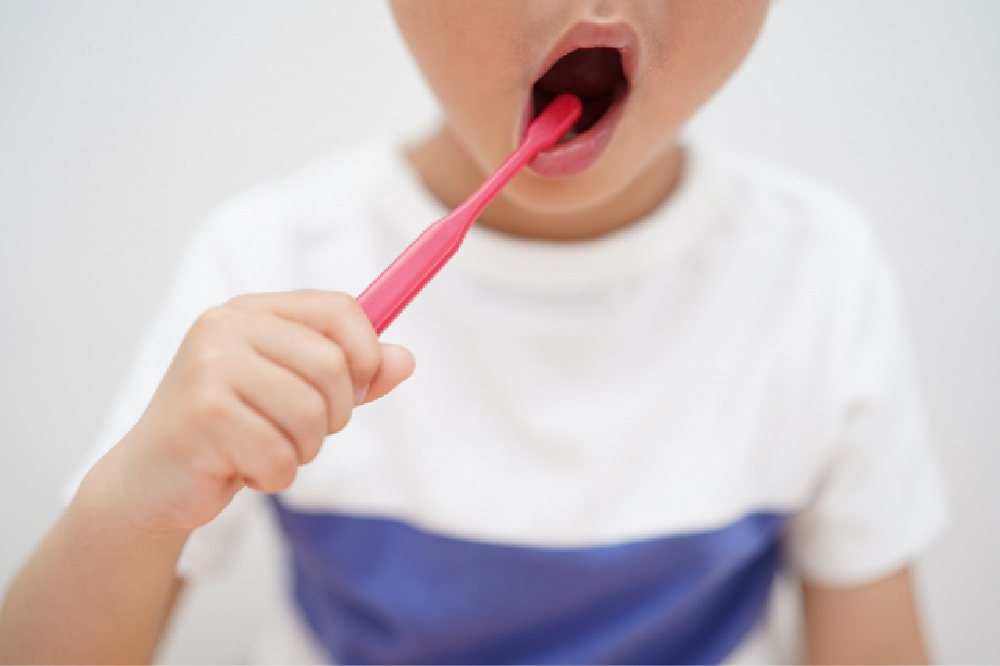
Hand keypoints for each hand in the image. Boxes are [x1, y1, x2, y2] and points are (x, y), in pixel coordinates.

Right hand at [101, 291, 413, 532]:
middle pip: (333, 365)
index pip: (340, 308)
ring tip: (263, 449)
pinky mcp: (204, 413)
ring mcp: (211, 366)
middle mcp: (228, 327)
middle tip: (297, 432)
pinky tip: (241, 469)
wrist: (152, 478)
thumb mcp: (296, 393)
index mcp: (254, 311)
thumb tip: (405, 359)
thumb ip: (352, 375)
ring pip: (311, 414)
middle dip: (332, 415)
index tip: (359, 387)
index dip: (367, 352)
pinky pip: (280, 454)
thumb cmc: (231, 430)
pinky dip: (274, 475)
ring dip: (301, 450)